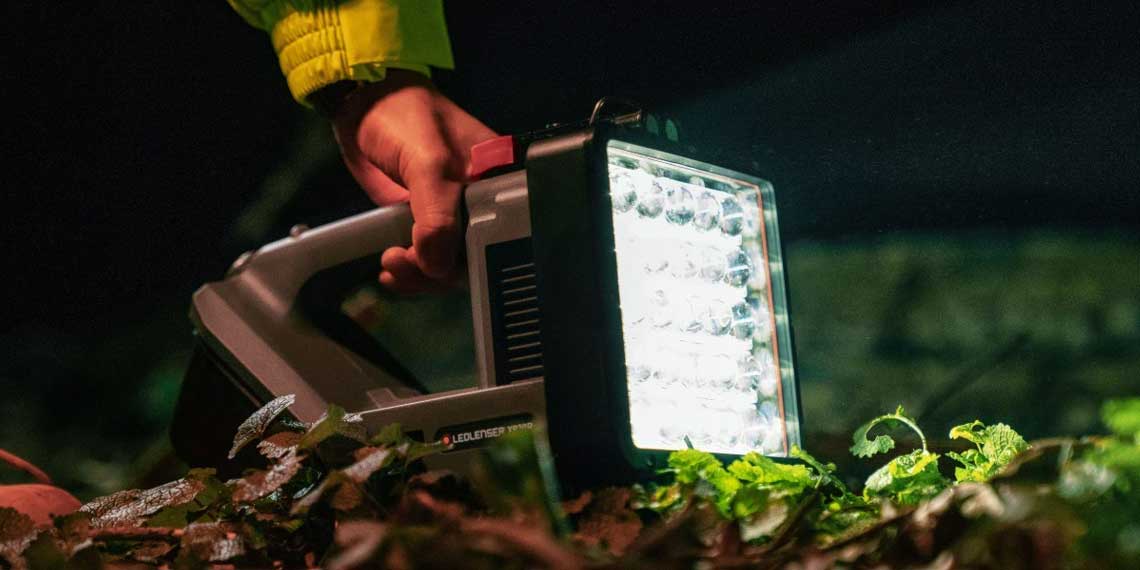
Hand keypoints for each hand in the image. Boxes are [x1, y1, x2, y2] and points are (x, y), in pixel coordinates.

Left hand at [330, 70, 496, 292]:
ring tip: (391, 262)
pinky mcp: (426, 222)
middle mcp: (482, 202)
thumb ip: (436, 215)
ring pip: (448, 264)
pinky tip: (392, 269)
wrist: (363, 105)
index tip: (439, 266)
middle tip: (403, 263)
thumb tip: (437, 268)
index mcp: (499, 181)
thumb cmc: (404, 118)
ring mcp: (453, 214)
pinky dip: (410, 270)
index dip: (474, 260)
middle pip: (475, 257)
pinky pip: (427, 259)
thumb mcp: (427, 163)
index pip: (501, 238)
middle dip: (438, 271)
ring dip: (419, 274)